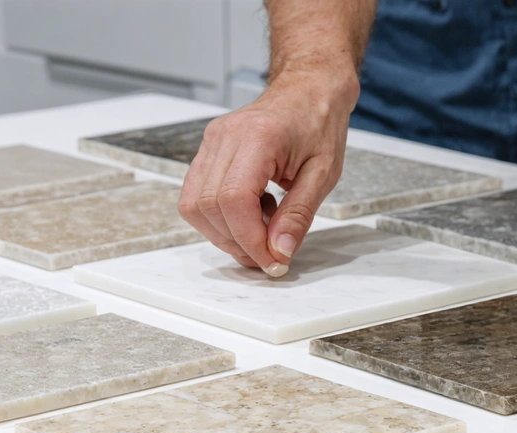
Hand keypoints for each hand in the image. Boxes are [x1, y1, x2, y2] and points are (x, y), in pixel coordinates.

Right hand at [178, 70, 357, 276]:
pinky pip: (196, 195)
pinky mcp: (207, 150)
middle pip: (208, 206)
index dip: (249, 239)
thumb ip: (298, 215)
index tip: (271, 260)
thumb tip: (279, 252)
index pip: (234, 200)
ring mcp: (211, 141)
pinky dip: (220, 216)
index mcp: (259, 136)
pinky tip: (252, 211)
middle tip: (267, 255)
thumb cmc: (319, 121)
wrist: (309, 87)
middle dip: (236, 241)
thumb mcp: (323, 173)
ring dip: (224, 232)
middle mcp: (226, 136)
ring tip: (262, 229)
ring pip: (194, 205)